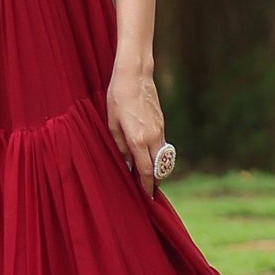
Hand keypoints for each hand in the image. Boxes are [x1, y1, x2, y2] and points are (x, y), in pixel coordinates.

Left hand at [107, 66, 166, 198]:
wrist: (135, 76)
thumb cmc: (117, 98)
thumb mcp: (111, 124)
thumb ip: (120, 147)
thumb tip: (126, 164)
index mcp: (138, 139)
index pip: (145, 171)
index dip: (146, 186)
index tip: (147, 198)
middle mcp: (153, 137)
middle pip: (159, 168)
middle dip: (154, 181)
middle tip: (147, 191)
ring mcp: (160, 130)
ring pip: (163, 158)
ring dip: (157, 169)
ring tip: (146, 177)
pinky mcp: (162, 123)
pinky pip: (162, 146)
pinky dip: (157, 155)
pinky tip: (147, 156)